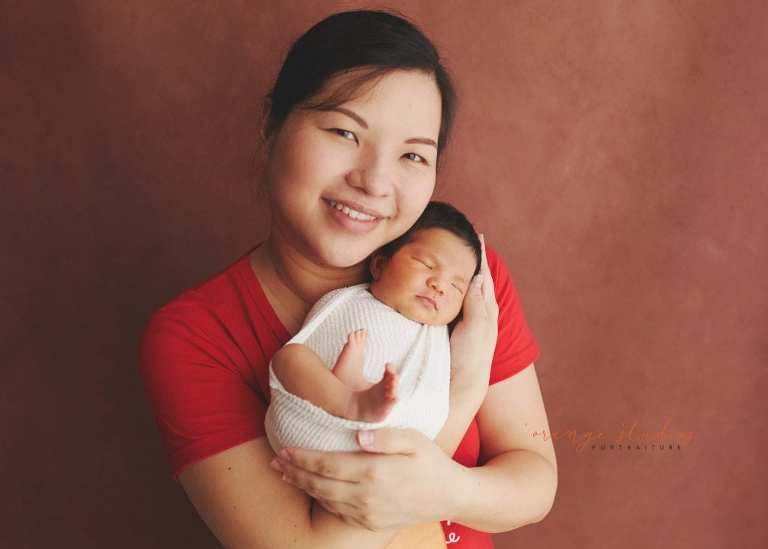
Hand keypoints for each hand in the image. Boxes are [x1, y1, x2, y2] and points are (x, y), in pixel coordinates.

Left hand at [271, 428, 463, 530]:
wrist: (450, 496)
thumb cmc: (431, 461)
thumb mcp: (414, 439)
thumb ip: (385, 436)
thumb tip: (358, 433)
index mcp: (374, 472)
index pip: (327, 465)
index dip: (302, 458)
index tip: (285, 449)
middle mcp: (366, 496)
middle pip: (319, 484)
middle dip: (294, 472)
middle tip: (275, 461)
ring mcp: (368, 512)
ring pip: (325, 499)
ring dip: (302, 486)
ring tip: (285, 474)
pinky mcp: (371, 522)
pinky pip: (338, 511)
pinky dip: (320, 499)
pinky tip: (312, 489)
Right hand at [449, 233, 498, 386]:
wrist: (460, 384)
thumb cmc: (471, 356)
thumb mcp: (477, 327)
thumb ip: (476, 302)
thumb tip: (475, 276)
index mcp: (486, 308)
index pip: (483, 275)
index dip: (480, 256)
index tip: (477, 236)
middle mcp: (476, 311)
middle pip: (474, 278)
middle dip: (470, 259)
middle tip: (463, 240)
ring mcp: (463, 320)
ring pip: (462, 288)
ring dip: (458, 272)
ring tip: (451, 256)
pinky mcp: (449, 328)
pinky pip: (448, 300)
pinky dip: (446, 288)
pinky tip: (439, 285)